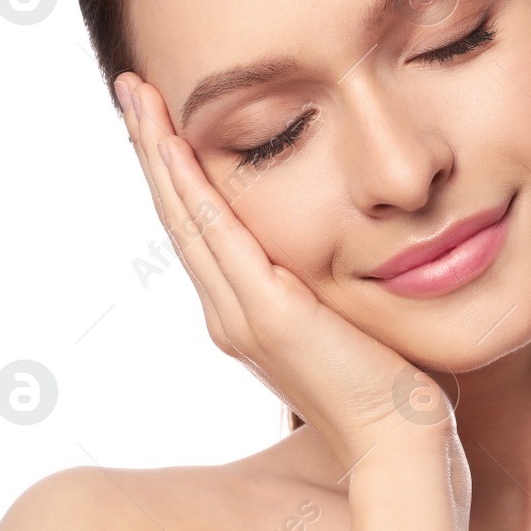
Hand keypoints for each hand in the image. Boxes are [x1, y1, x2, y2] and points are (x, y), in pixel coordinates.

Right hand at [114, 72, 456, 472]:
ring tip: (137, 97)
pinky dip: (189, 186)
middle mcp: (229, 313)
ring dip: (158, 153)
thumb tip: (338, 254)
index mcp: (247, 313)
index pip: (201, 229)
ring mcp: (241, 316)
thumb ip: (327, 289)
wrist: (398, 442)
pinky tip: (174, 143)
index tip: (163, 118)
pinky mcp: (268, 316)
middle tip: (131, 88)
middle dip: (153, 148)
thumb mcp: (348, 319)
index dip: (176, 173)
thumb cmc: (388, 386)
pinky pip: (217, 236)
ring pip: (185, 217)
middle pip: (178, 215)